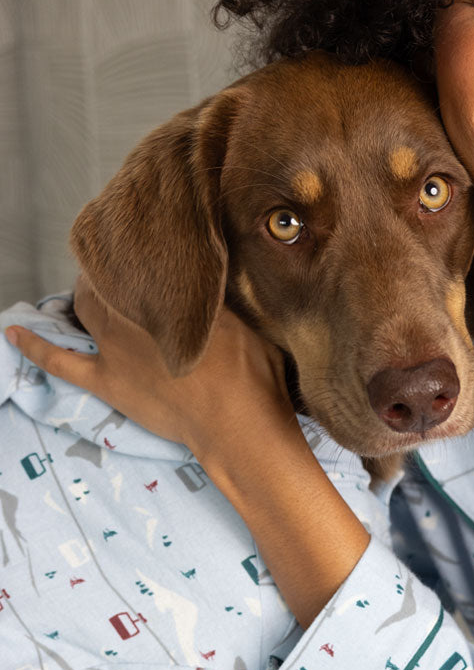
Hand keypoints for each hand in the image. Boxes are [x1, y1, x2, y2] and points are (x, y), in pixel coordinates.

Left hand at [5, 278, 299, 463]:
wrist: (241, 426)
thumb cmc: (253, 372)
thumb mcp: (246, 314)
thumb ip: (218, 289)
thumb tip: (213, 259)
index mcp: (167, 296)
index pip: (136, 261)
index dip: (132, 252)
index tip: (138, 243)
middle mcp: (134, 316)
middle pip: (108, 281)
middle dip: (108, 270)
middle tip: (118, 267)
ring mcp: (115, 351)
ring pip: (84, 311)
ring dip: (82, 298)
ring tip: (88, 290)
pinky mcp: (107, 383)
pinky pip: (59, 360)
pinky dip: (34, 345)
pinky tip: (13, 332)